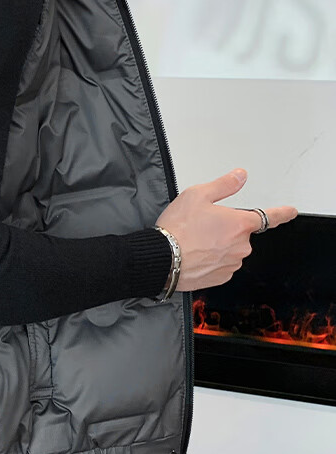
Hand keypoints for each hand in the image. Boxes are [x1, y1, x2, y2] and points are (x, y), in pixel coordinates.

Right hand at [155, 167, 297, 291]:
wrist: (162, 258)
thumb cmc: (177, 228)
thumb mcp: (197, 195)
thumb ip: (224, 185)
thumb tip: (240, 176)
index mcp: (240, 223)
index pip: (270, 217)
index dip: (282, 213)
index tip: (290, 212)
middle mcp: (241, 246)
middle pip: (241, 233)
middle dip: (226, 228)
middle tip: (202, 225)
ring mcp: (232, 264)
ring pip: (231, 250)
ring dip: (218, 245)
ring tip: (194, 241)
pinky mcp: (221, 277)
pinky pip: (221, 265)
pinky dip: (211, 260)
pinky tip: (195, 254)